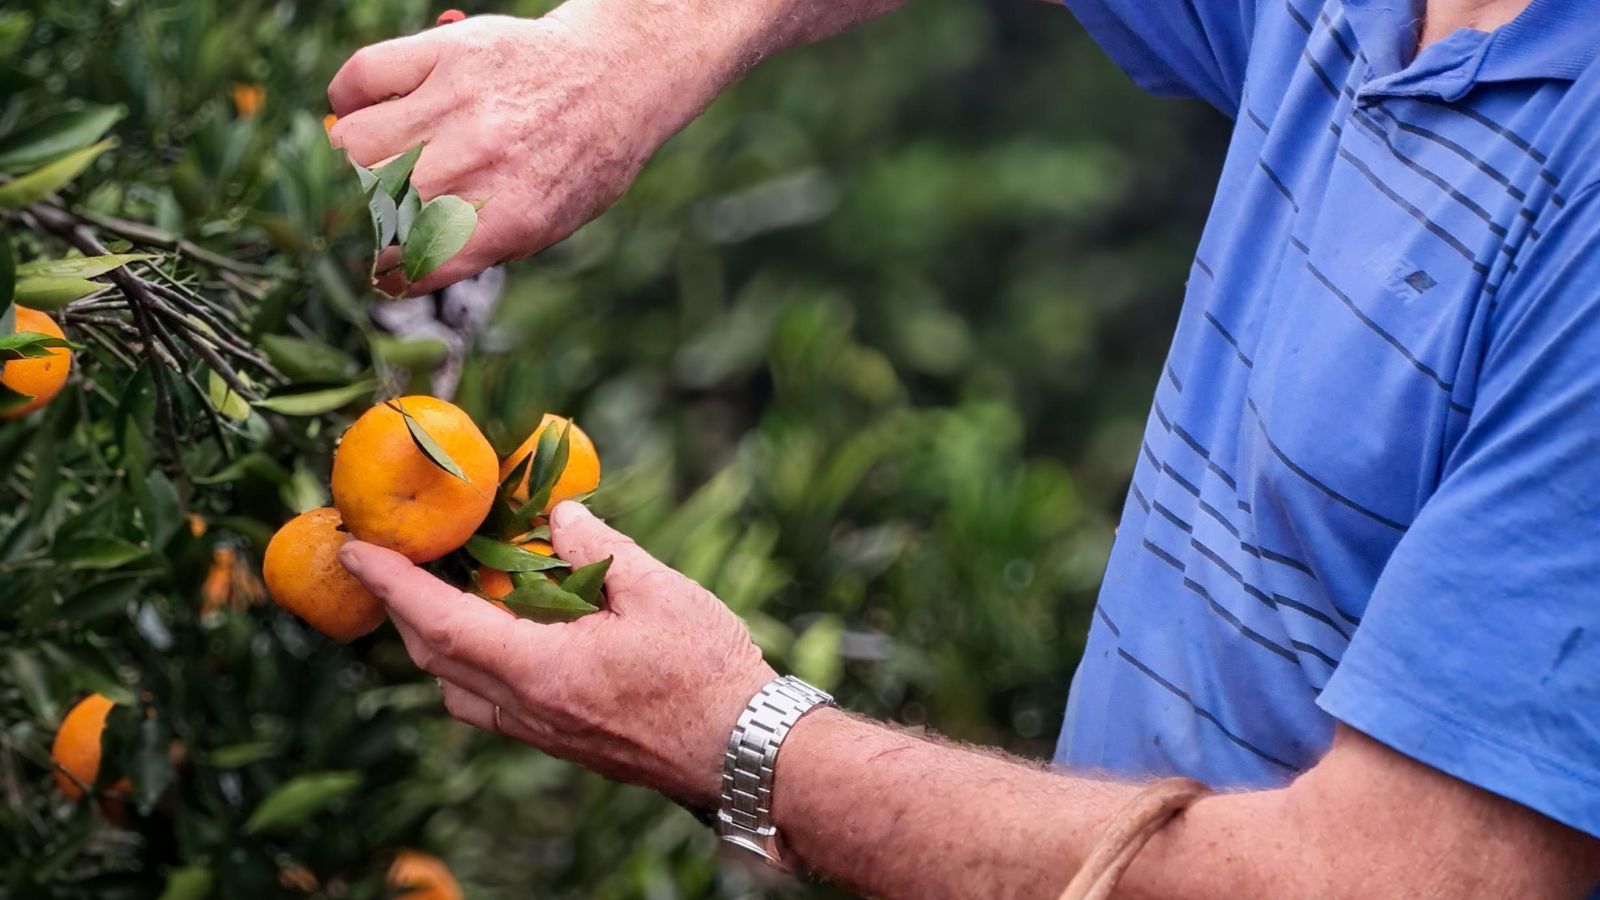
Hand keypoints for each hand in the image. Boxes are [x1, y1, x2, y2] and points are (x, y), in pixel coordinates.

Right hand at [326, 6, 718, 294]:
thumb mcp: (549, 223)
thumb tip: (407, 270)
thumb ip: (480, 246)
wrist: (616, 77)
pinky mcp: (446, 53)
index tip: (386, 264)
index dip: (391, 270)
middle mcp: (478, 161)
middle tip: (385, 206)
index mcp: (510, 216)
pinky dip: (348, 98)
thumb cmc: (583, 157)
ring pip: (353, 142)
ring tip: (380, 156)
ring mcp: (458, 103)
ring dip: (356, 158)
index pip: (416, 262)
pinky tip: (366, 110)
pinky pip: (360, 76)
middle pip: (375, 203)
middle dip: (371, 214)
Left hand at [338, 501, 775, 806]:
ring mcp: (541, 732)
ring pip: (457, 688)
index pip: (440, 621)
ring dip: (432, 639)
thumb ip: (600, 550)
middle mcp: (527, 710)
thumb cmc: (708, 674)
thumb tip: (558, 518)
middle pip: (434, 658)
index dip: (393, 582)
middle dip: (400, 607)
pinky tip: (495, 634)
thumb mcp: (659, 593)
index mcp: (540, 670)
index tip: (356, 548)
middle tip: (387, 560)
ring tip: (436, 592)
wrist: (742, 752)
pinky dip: (469, 663)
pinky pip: (489, 704)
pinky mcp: (560, 741)